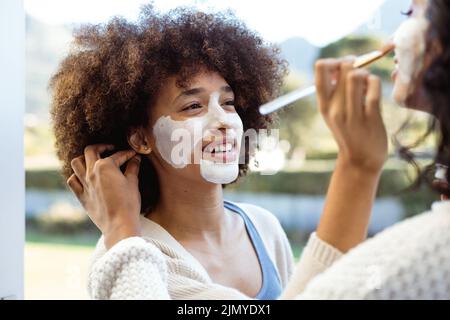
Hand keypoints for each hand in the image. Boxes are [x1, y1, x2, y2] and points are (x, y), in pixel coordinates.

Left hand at [67, 144, 142, 248]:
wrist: (118, 225)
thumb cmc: (128, 204)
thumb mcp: (133, 183)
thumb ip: (133, 168)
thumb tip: (135, 159)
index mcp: (105, 166)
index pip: (117, 155)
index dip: (127, 154)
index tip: (133, 155)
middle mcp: (91, 172)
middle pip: (90, 151)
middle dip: (101, 147)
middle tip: (110, 149)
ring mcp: (84, 184)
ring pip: (76, 163)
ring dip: (84, 158)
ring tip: (93, 160)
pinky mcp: (81, 196)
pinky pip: (72, 181)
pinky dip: (76, 176)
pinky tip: (84, 177)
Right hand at [315, 58, 387, 174]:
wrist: (360, 160)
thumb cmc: (349, 131)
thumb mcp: (334, 113)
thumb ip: (335, 91)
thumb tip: (344, 64)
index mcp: (324, 104)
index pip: (321, 68)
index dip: (334, 61)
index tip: (341, 70)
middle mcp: (335, 108)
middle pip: (343, 67)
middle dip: (354, 63)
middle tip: (359, 72)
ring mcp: (352, 114)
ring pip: (357, 75)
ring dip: (365, 73)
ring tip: (366, 84)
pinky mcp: (370, 117)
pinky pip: (374, 87)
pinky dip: (375, 83)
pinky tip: (373, 92)